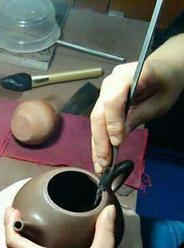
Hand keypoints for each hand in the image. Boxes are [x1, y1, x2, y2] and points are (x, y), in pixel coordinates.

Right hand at [90, 35, 183, 172]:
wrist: (164, 66)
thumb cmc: (167, 82)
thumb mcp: (161, 101)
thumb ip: (140, 115)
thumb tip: (119, 137)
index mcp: (128, 75)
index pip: (112, 100)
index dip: (112, 122)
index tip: (117, 142)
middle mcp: (110, 82)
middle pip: (99, 113)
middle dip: (100, 140)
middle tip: (104, 163)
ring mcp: (104, 91)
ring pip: (95, 120)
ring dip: (97, 144)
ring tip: (100, 165)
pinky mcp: (102, 101)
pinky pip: (98, 122)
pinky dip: (99, 140)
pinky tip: (100, 156)